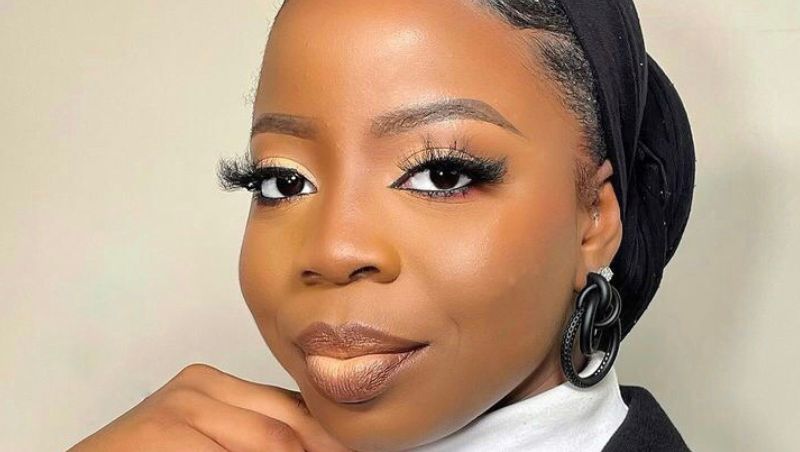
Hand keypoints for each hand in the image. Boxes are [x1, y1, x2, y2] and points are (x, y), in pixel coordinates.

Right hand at [68, 363, 351, 451]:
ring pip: (271, 444)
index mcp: (213, 383)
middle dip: (320, 449)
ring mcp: (182, 407)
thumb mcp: (208, 437)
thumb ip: (256, 435)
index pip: (291, 408)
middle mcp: (200, 387)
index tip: (354, 450)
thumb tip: (321, 445)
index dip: (328, 437)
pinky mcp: (166, 428)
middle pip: (288, 426)